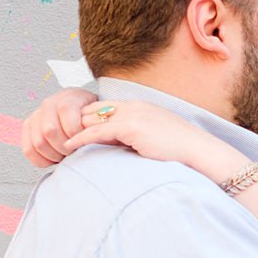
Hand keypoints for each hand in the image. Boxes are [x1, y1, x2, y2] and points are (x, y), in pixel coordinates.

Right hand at [22, 88, 97, 166]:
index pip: (68, 119)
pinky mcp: (27, 128)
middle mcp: (48, 105)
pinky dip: (41, 160)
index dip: (76, 136)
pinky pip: (28, 150)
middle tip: (74, 152)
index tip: (83, 142)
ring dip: (54, 155)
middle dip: (64, 148)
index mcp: (68, 99)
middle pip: (50, 132)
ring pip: (39, 143)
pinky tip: (53, 159)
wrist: (79, 107)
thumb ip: (97, 121)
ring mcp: (36, 116)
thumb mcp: (99, 112)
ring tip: (65, 155)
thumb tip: (93, 132)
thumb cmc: (90, 114)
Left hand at [66, 100, 249, 183]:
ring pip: (92, 119)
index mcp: (140, 107)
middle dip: (75, 122)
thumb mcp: (157, 138)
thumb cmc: (183, 151)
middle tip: (57, 136)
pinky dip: (80, 139)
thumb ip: (138, 137)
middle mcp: (134, 106)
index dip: (88, 119)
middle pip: (93, 110)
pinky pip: (96, 132)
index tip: (73, 131)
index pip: (105, 108)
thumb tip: (125, 149)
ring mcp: (132, 114)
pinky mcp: (130, 127)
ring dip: (74, 131)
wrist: (200, 151)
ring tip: (58, 143)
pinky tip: (69, 148)